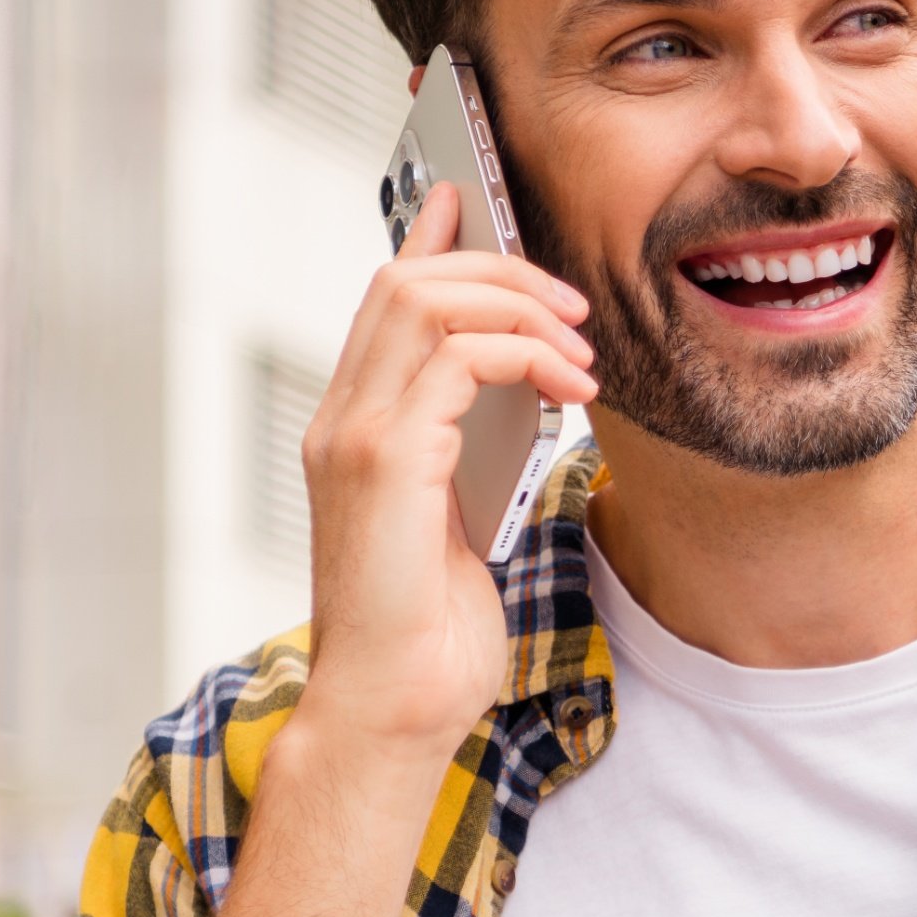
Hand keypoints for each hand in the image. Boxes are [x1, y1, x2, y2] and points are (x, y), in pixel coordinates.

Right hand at [293, 184, 596, 770]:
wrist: (394, 711)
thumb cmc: (430, 637)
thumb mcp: (461, 520)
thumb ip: (472, 450)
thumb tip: (526, 391)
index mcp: (354, 430)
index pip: (384, 302)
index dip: (432, 241)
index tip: (479, 206)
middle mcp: (339, 420)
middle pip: (404, 281)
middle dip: (500, 270)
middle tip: (572, 306)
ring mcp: (352, 437)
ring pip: (423, 302)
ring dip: (517, 306)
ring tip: (578, 349)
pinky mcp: (381, 462)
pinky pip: (453, 359)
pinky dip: (521, 355)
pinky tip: (568, 389)